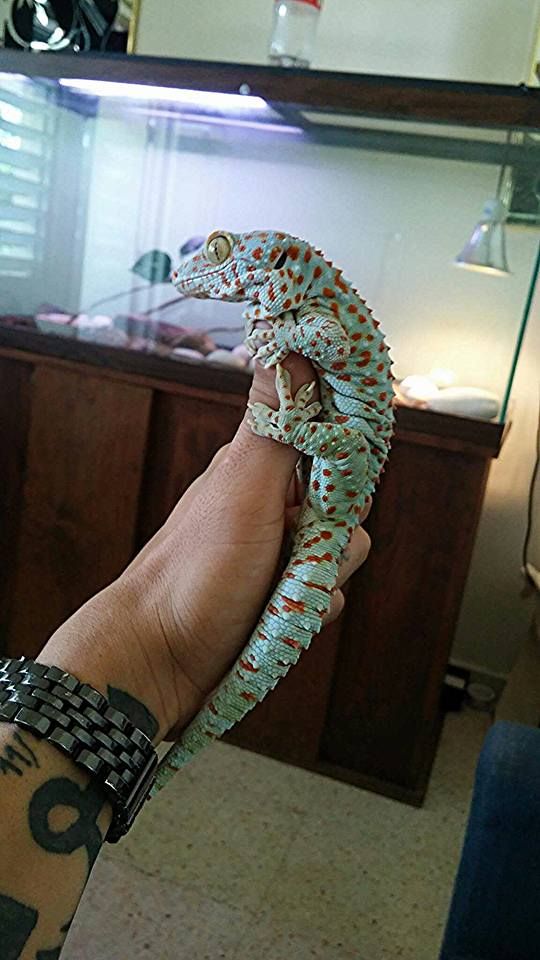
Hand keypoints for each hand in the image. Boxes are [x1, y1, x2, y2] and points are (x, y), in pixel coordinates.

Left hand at [44, 355, 370, 742]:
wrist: (160, 660)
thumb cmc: (195, 570)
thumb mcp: (242, 487)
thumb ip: (275, 422)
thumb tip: (291, 341)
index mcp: (261, 468)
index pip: (330, 441)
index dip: (346, 461)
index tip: (342, 483)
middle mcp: (272, 505)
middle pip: (347, 504)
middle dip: (336, 532)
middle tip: (296, 545)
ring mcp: (276, 552)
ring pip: (342, 553)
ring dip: (321, 578)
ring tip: (280, 591)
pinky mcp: (280, 596)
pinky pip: (326, 595)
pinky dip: (311, 609)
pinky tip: (280, 617)